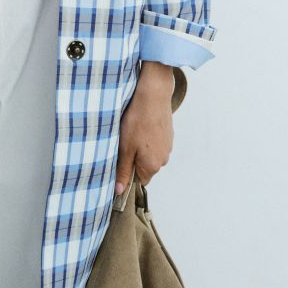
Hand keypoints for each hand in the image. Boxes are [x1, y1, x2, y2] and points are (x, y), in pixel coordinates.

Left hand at [114, 62, 174, 194]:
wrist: (153, 95)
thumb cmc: (138, 122)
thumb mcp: (125, 148)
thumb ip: (123, 171)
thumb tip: (119, 191)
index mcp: (153, 166)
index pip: (139, 181)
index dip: (128, 172)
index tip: (120, 159)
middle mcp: (163, 159)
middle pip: (145, 167)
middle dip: (134, 159)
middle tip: (124, 143)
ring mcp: (168, 146)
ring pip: (150, 154)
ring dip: (141, 147)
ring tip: (132, 132)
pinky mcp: (168, 134)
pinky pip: (155, 142)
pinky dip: (147, 137)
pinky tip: (141, 125)